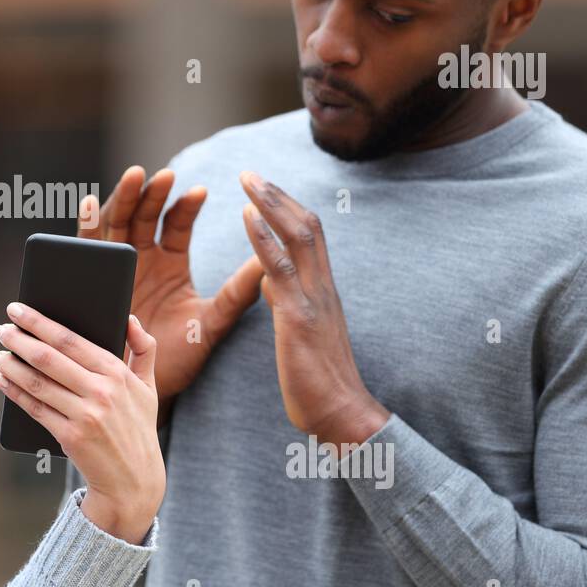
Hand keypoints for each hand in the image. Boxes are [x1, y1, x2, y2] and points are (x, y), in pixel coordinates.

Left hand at [0, 301, 163, 544]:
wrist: (134, 479)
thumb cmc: (137, 427)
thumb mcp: (148, 387)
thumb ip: (143, 349)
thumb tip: (130, 318)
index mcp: (117, 372)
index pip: (70, 339)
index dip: (39, 323)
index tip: (19, 311)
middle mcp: (101, 391)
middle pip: (49, 357)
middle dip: (19, 340)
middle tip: (2, 329)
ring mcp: (85, 415)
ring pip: (37, 382)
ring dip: (12, 366)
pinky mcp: (70, 437)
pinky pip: (35, 408)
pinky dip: (15, 392)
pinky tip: (4, 381)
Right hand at [79, 166, 264, 419]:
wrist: (143, 388)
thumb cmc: (179, 357)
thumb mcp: (211, 322)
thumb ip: (237, 293)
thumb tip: (272, 262)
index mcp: (171, 264)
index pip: (178, 224)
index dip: (186, 206)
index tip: (199, 191)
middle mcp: (142, 259)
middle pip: (145, 215)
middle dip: (152, 193)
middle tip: (163, 175)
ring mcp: (115, 266)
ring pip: (117, 222)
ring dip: (123, 197)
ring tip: (134, 177)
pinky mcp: (91, 279)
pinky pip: (85, 247)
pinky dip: (86, 224)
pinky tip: (89, 204)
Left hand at [239, 171, 388, 450]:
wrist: (341, 415)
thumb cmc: (319, 381)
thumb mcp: (301, 333)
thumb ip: (289, 302)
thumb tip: (271, 281)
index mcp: (322, 291)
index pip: (309, 236)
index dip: (287, 208)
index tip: (265, 187)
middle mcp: (322, 287)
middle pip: (306, 225)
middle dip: (277, 195)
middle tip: (249, 171)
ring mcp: (313, 299)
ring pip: (297, 237)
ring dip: (270, 203)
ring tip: (247, 179)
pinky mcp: (300, 317)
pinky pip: (280, 269)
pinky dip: (263, 238)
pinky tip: (246, 215)